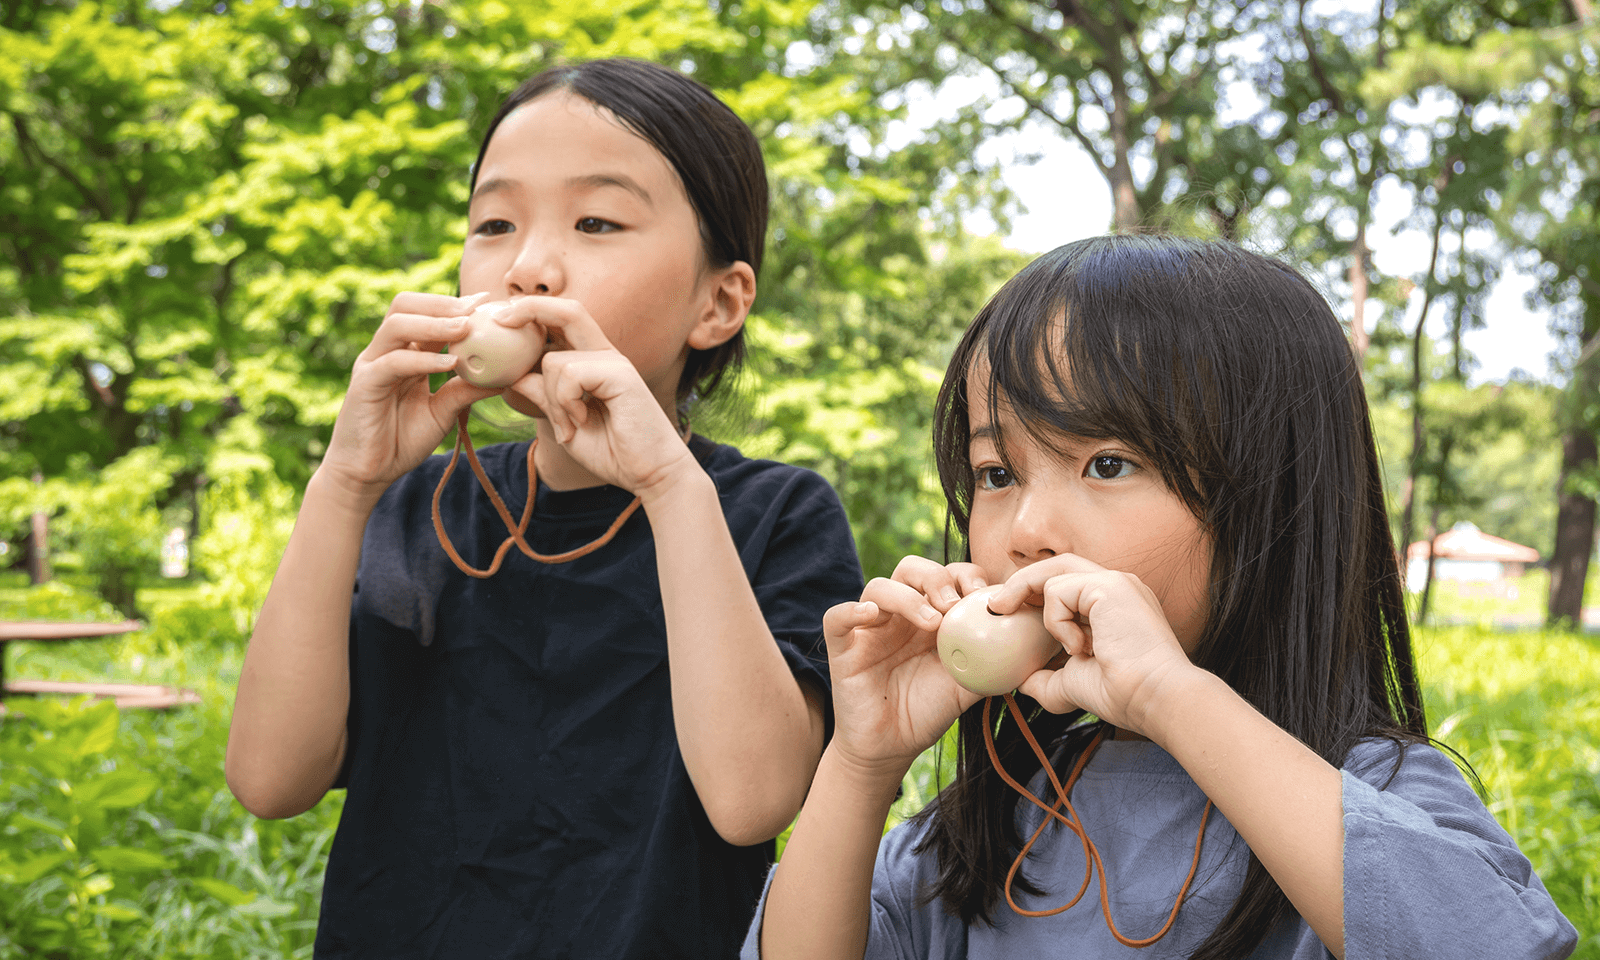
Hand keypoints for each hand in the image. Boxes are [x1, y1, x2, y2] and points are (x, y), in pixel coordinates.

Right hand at [321, 291, 499, 503]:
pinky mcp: (364, 384)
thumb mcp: (444, 411)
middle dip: (442, 303)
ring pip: (397, 325)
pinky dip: (422, 359)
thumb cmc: (402, 440)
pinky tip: (450, 363)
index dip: (454, 304)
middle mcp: (385, 352)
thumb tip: (507, 376)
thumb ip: (466, 390)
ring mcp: (372, 364)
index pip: (425, 314)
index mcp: (404, 353)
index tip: (487, 301)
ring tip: (466, 328)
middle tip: (476, 309)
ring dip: (434, 323)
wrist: (369, 473)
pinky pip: (393, 362)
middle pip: (405, 305)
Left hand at [498, 297, 691, 497]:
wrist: (651, 474)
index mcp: (594, 362)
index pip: (562, 323)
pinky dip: (565, 402)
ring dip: (551, 399)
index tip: (499, 320)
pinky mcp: (620, 374)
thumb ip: (544, 396)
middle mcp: (605, 355)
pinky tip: (581, 422)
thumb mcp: (566, 423)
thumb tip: (513, 376)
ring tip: (569, 426)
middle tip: (500, 319)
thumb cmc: (613, 451)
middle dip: (530, 307)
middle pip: (567, 310)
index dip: (531, 314)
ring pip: (554, 361)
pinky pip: (570, 374)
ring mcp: (614, 362)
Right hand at [821, 557, 989, 779]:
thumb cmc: (928, 710)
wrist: (891, 747)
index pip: (946, 576)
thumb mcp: (969, 683)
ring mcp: (869, 628)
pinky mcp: (843, 646)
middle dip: (936, 578)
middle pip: (910, 568)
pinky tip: (870, 615)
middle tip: (955, 603)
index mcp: (930, 614)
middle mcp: (899, 614)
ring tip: (931, 621)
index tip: (985, 595)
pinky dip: (851, 610)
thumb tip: (1031, 645)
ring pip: (878, 587)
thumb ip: (993, 660)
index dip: (965, 576)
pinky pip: (837, 617)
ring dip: (907, 597)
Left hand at [1000, 555, 1201, 738]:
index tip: (1009, 616)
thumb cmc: (1122, 694)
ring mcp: (1113, 582)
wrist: (1153, 698)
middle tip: (996, 607)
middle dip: (1021, 583)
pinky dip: (1056, 621)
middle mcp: (1114, 587)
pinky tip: (1078, 648)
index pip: (1065, 585)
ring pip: (1053, 574)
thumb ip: (1045, 676)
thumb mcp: (1071, 683)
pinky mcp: (1108, 585)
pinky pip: (1058, 590)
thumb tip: (1019, 680)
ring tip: (1032, 628)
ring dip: (1036, 603)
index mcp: (1110, 605)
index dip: (1034, 595)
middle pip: (1056, 567)